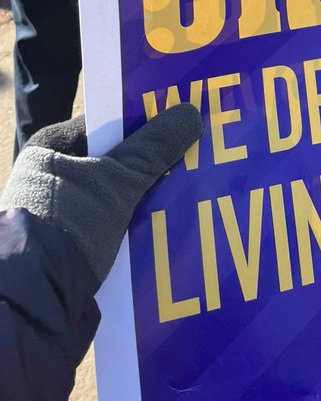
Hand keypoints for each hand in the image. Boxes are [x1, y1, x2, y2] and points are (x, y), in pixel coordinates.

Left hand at [0, 105, 201, 285]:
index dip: (144, 122)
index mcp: (50, 149)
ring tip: (185, 193)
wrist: (34, 302)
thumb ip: (154, 148)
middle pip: (113, 160)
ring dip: (144, 197)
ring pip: (114, 194)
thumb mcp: (117, 182)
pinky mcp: (69, 245)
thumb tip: (191, 113)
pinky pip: (110, 223)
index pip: (106, 123)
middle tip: (190, 158)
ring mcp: (59, 213)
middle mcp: (51, 177)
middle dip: (149, 163)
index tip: (179, 123)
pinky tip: (164, 227)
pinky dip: (133, 224)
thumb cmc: (70, 226)